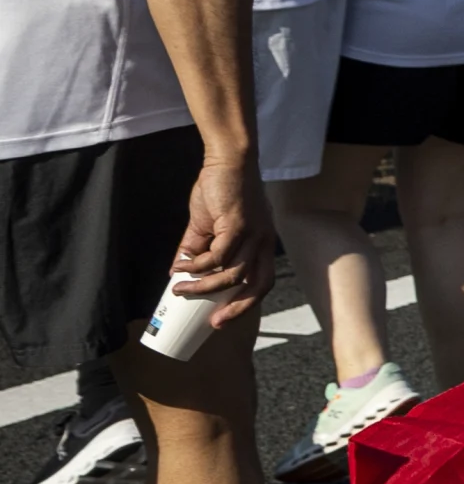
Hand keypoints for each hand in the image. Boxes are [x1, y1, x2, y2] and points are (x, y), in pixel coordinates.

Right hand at [174, 149, 275, 329]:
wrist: (227, 160)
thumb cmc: (220, 191)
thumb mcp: (208, 226)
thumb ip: (197, 248)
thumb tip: (178, 273)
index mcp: (262, 245)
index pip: (263, 281)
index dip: (246, 303)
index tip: (221, 319)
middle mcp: (264, 242)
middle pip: (260, 285)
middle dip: (238, 308)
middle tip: (213, 322)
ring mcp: (254, 234)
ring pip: (233, 274)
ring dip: (204, 286)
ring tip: (179, 288)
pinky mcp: (239, 225)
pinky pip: (218, 256)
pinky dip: (197, 265)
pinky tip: (179, 266)